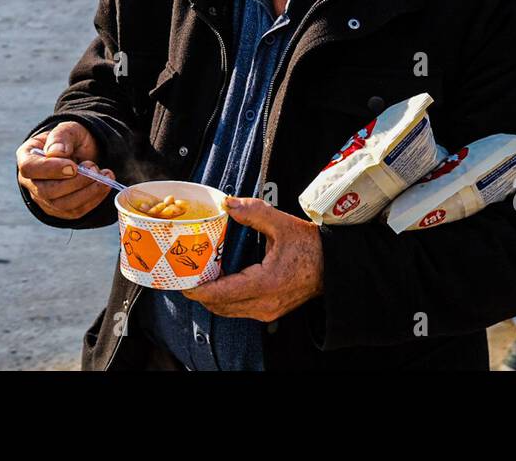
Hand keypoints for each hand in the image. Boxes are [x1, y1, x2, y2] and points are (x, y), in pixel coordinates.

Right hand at [16, 122, 113, 218]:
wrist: (82, 152)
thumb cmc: (70, 140)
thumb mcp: (68, 129)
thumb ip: (61, 137)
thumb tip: (56, 153)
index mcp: (27, 156)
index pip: (29, 168)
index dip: (51, 169)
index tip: (74, 166)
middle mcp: (31, 181)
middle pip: (46, 191)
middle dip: (75, 182)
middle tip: (94, 168)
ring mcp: (44, 198)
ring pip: (62, 205)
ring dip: (87, 192)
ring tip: (104, 176)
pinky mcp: (60, 210)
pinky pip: (75, 212)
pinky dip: (93, 200)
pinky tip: (104, 186)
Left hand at [182, 198, 323, 321]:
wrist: (333, 266)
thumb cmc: (311, 247)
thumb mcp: (282, 224)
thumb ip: (254, 213)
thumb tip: (228, 204)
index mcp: (265, 284)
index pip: (221, 294)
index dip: (197, 289)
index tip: (181, 280)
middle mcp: (264, 304)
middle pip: (219, 306)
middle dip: (199, 293)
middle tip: (185, 274)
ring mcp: (267, 312)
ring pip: (227, 311)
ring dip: (211, 297)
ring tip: (199, 277)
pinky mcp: (270, 312)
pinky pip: (239, 310)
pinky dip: (225, 299)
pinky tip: (220, 282)